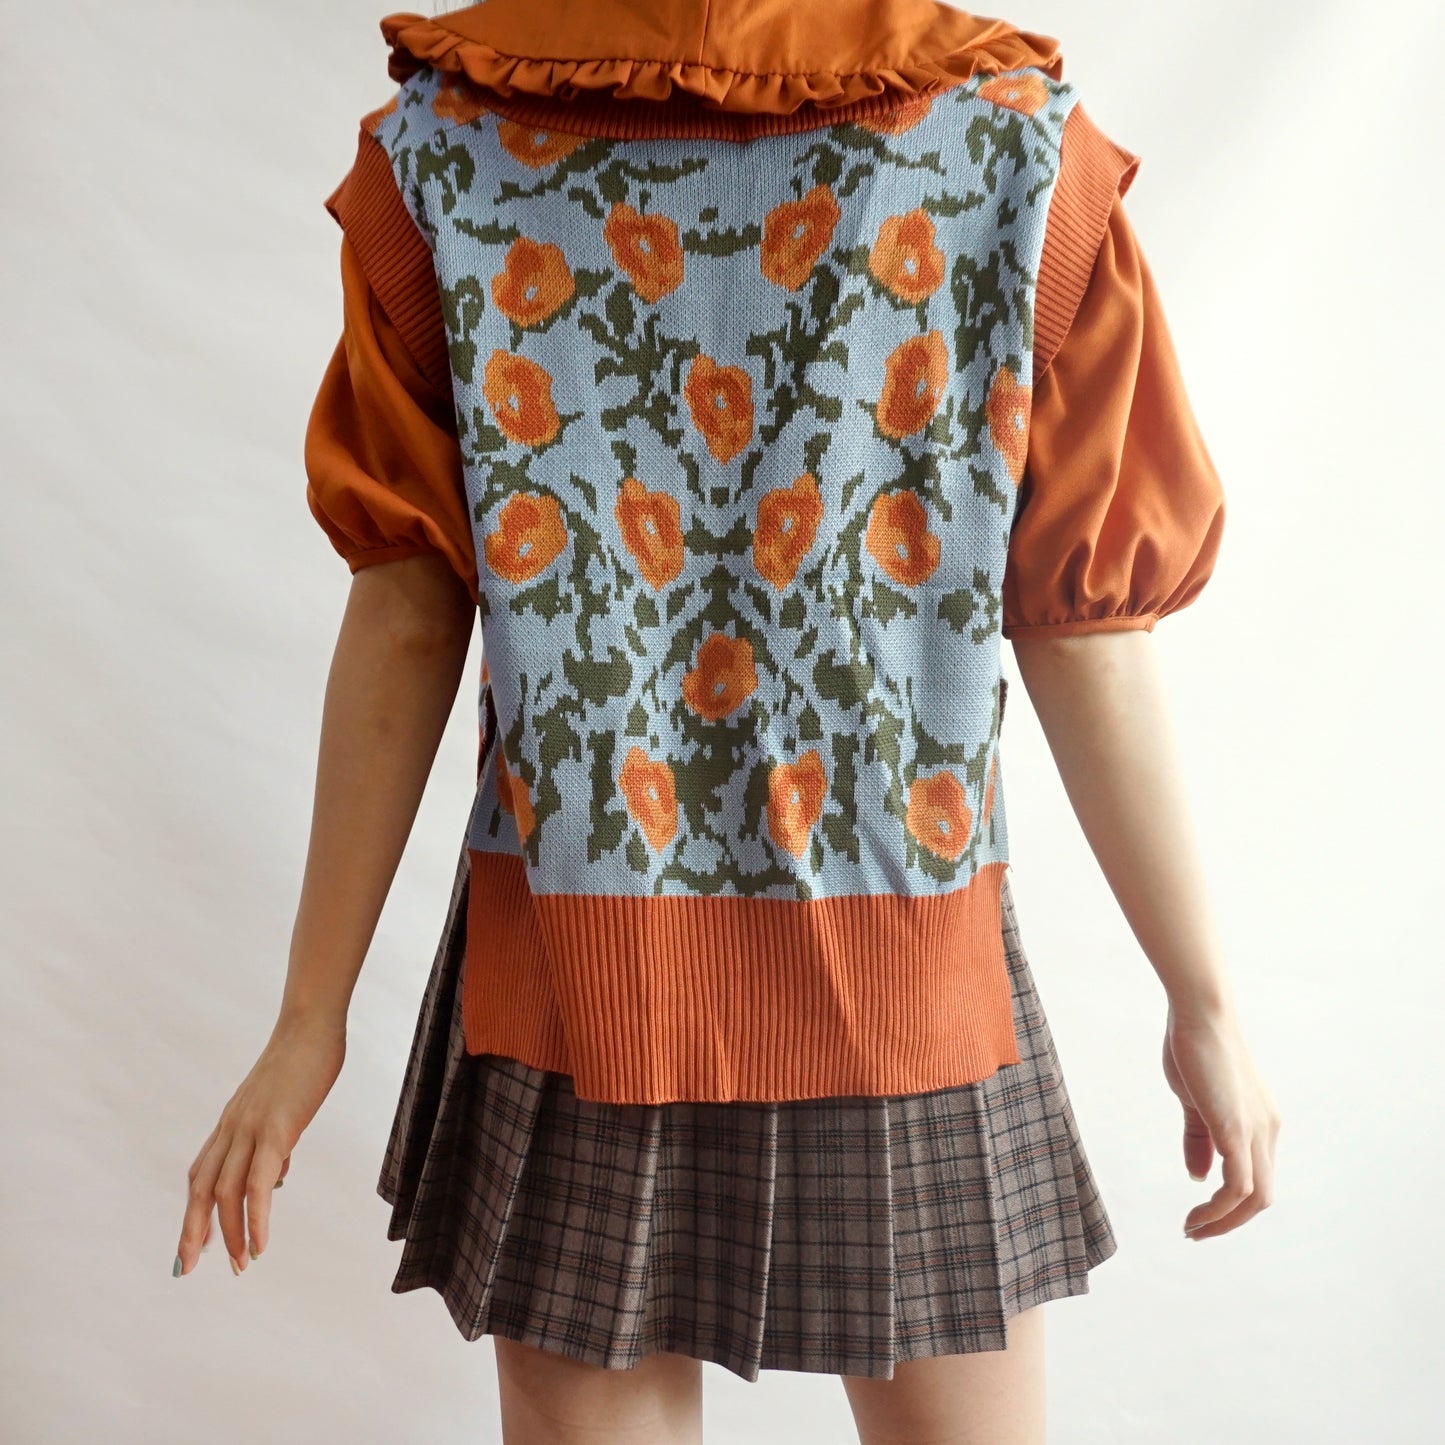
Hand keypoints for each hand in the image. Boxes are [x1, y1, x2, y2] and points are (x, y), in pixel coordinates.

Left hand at [175, 1013, 345, 1276]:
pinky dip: (256, 1217)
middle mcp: (232, 1128)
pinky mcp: (277, 1128)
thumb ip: (275, 1140)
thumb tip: (277, 1174)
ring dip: (231, 1233)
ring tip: (241, 1264)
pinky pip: (259, 1182)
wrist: (312, 1025)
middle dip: (194, 1233)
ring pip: (226, 1191)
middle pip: (202, 1189)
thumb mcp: (283, 1105)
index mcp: (232, 1123)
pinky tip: (259, 1243)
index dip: (194, 1214)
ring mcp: (251, 1128)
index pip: (202, 1176)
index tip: (193, 1249)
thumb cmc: (304, 1060)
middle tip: (191, 1270)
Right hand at [1162, 1003, 1279, 1239]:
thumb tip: (1199, 1177)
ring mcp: (1256, 1131)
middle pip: (1261, 1197)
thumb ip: (1199, 1139)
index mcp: (1260, 1122)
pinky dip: (1219, 1209)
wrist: (1201, 1013)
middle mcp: (1267, 1130)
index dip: (1230, 1204)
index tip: (1199, 1213)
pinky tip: (1196, 1214)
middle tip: (1196, 1232)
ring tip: (1192, 1230)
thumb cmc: (1195, 1047)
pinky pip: (1237, 1185)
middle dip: (1229, 1223)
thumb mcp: (1195, 1099)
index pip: (1255, 1177)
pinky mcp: (1236, 1129)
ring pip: (1253, 1198)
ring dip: (1223, 1222)